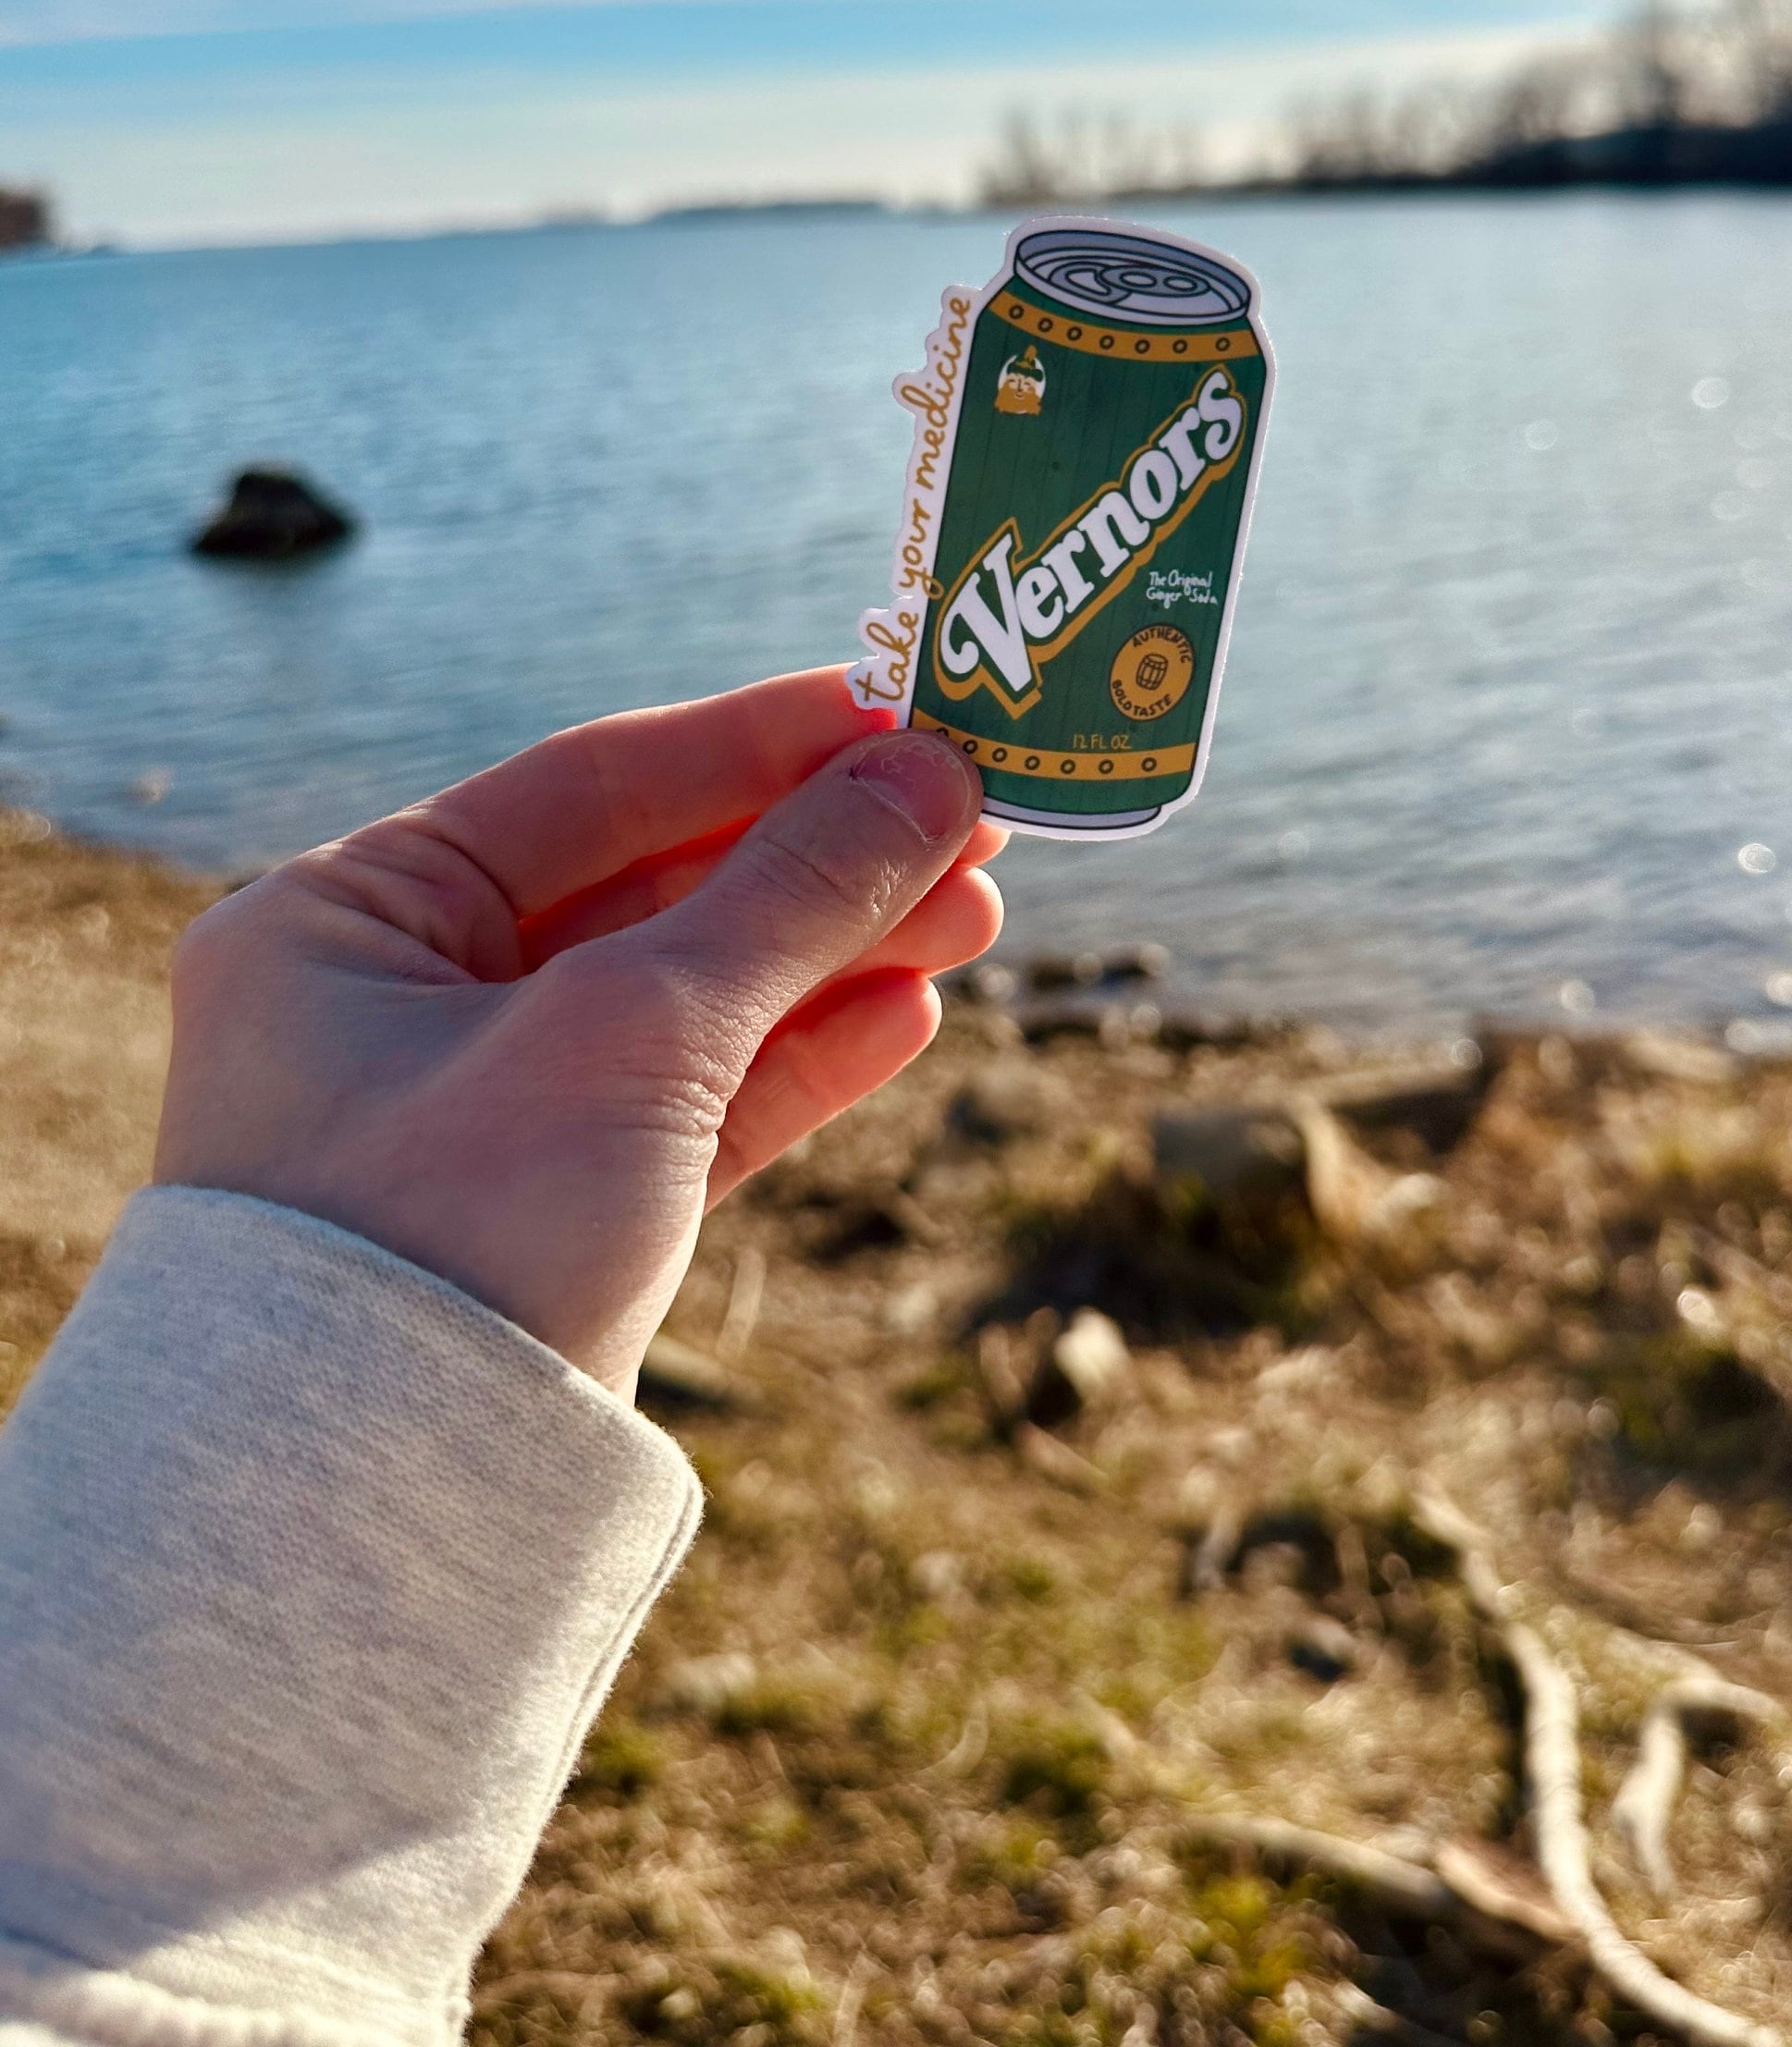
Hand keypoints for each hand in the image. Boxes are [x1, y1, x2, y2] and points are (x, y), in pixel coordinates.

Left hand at [155, 669, 1003, 1396]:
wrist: (370, 1537)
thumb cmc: (455, 1233)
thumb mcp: (634, 1033)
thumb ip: (788, 896)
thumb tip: (929, 774)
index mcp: (350, 918)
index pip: (590, 783)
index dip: (761, 743)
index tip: (902, 711)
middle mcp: (396, 1004)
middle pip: (653, 887)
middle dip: (822, 858)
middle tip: (978, 818)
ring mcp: (475, 1120)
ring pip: (689, 1001)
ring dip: (837, 953)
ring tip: (982, 912)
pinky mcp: (548, 1224)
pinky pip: (690, 1108)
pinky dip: (798, 1060)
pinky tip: (909, 1012)